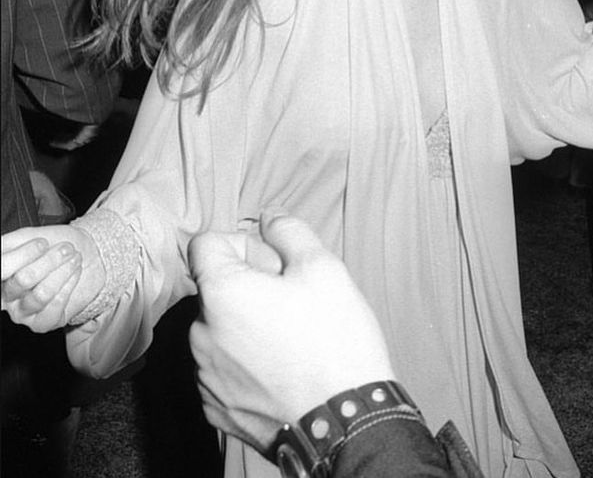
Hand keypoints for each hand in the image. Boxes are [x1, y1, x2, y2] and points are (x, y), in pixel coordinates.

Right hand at [1, 225, 105, 331]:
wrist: (86, 254)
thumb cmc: (54, 243)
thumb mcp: (29, 235)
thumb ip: (8, 243)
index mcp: (1, 274)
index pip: (2, 268)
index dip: (24, 254)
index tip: (43, 242)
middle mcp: (6, 296)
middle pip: (23, 280)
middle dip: (50, 260)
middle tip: (66, 249)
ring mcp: (22, 312)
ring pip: (41, 294)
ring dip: (63, 272)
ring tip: (74, 258)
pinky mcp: (42, 322)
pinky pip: (54, 307)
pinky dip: (69, 285)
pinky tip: (75, 273)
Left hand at [188, 211, 395, 450]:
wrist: (344, 422)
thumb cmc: (334, 341)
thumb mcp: (323, 268)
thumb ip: (289, 232)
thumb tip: (269, 216)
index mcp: (221, 292)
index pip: (206, 244)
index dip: (241, 242)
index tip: (273, 261)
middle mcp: (202, 333)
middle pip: (217, 288)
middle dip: (250, 285)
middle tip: (294, 300)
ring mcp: (206, 376)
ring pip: (221, 329)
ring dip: (247, 324)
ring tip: (292, 338)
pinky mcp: (217, 408)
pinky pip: (224, 369)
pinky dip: (246, 363)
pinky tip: (282, 368)